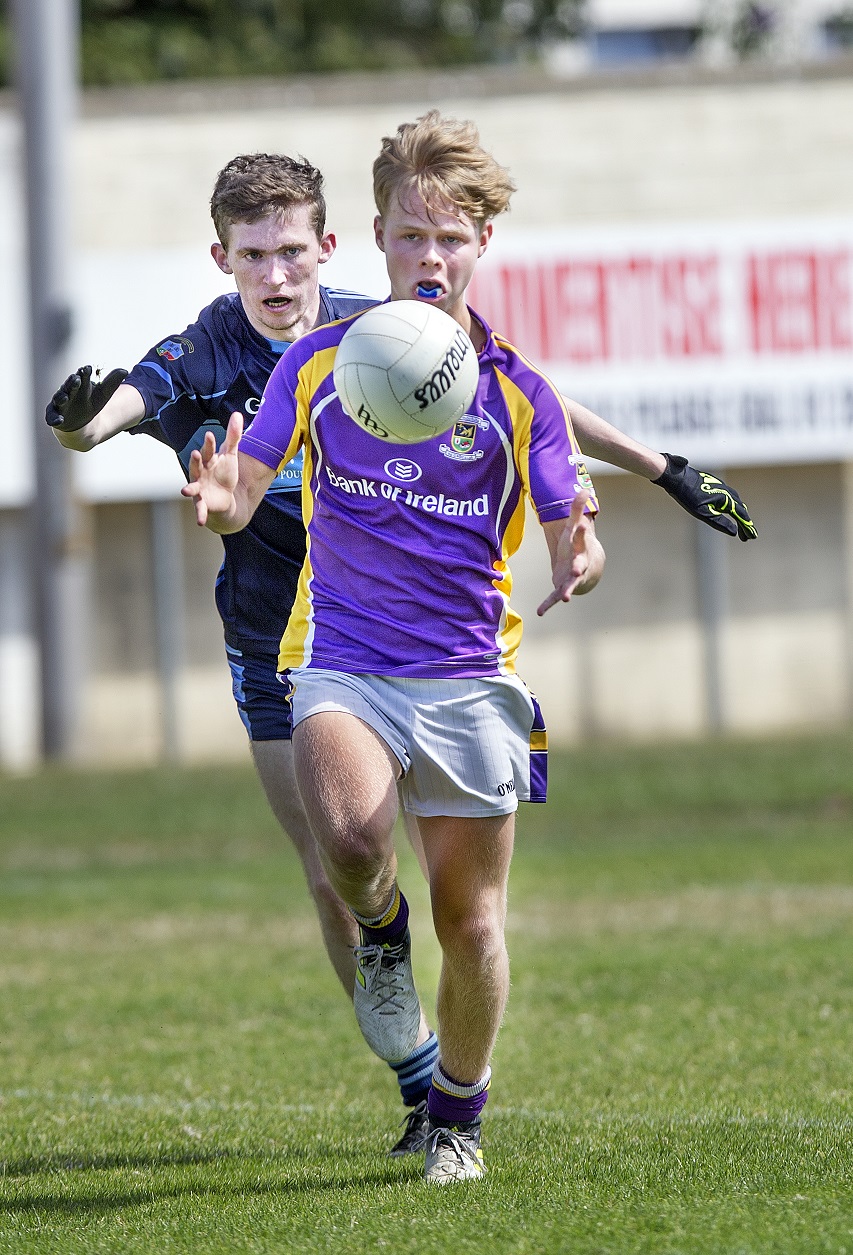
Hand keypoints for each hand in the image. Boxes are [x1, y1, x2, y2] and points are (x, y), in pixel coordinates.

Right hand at [45, 365, 127, 431]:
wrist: (78, 424)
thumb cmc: (89, 404)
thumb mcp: (102, 395)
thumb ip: (111, 383)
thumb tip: (125, 370)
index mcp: (79, 385)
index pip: (82, 377)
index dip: (84, 373)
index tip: (88, 368)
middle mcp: (68, 392)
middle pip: (70, 386)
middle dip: (72, 383)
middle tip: (76, 378)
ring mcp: (60, 404)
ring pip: (59, 399)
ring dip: (61, 398)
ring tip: (65, 397)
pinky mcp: (54, 416)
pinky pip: (52, 417)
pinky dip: (55, 418)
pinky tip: (59, 420)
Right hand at [181, 411, 242, 526]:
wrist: (224, 498)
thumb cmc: (225, 474)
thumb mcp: (231, 455)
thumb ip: (233, 436)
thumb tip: (237, 414)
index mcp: (207, 461)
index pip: (208, 450)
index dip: (208, 444)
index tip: (210, 435)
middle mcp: (200, 474)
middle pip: (197, 466)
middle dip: (195, 460)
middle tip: (196, 453)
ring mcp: (200, 489)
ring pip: (193, 487)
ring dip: (189, 488)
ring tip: (185, 490)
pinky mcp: (203, 504)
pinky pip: (200, 509)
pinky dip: (200, 515)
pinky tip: (200, 521)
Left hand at [538, 492, 600, 615]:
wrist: (589, 570)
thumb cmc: (578, 546)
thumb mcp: (575, 527)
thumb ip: (576, 510)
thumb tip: (585, 489)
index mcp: (580, 548)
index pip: (580, 538)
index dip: (580, 531)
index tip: (580, 524)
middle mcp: (579, 565)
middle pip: (580, 565)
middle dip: (579, 566)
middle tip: (578, 568)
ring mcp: (571, 578)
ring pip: (571, 585)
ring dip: (567, 591)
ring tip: (566, 598)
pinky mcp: (562, 588)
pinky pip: (554, 597)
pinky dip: (547, 605)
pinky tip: (540, 612)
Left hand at [653, 453, 756, 540]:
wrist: (676, 477)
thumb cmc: (687, 496)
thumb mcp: (702, 513)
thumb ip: (719, 523)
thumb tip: (734, 532)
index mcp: (725, 499)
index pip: (741, 515)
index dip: (747, 527)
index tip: (752, 537)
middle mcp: (726, 491)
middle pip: (741, 509)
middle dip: (745, 523)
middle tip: (747, 537)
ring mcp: (721, 486)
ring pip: (736, 501)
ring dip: (740, 514)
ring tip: (741, 526)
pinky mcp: (715, 484)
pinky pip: (730, 496)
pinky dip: (733, 506)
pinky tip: (729, 510)